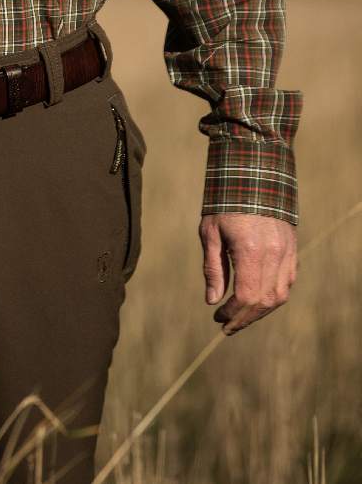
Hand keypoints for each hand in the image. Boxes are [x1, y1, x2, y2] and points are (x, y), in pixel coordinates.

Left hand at [200, 212, 296, 334]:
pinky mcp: (292, 249)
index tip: (217, 317)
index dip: (231, 313)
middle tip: (227, 326)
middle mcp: (273, 255)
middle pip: (264, 301)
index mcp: (250, 251)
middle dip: (245, 318)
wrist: (253, 176)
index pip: (245, 296)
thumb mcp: (209, 233)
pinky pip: (288, 282)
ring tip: (241, 316)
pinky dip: (274, 295)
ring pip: (280, 295)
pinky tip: (258, 299)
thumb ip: (213, 268)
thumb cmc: (224, 203)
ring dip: (261, 311)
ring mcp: (287, 253)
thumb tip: (212, 300)